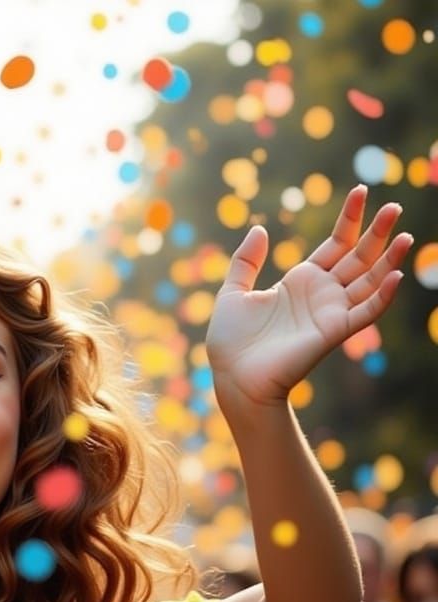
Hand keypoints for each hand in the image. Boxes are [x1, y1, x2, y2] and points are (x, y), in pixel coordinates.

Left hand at [206, 185, 411, 409]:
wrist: (232, 376)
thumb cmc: (230, 341)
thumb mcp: (233, 292)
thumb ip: (246, 261)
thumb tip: (260, 228)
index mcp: (301, 281)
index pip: (335, 244)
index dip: (350, 219)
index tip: (362, 192)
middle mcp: (321, 294)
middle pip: (358, 257)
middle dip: (377, 232)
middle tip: (394, 206)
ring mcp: (330, 312)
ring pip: (369, 281)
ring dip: (388, 260)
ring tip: (404, 236)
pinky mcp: (333, 332)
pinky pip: (365, 313)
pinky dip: (381, 296)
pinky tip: (394, 276)